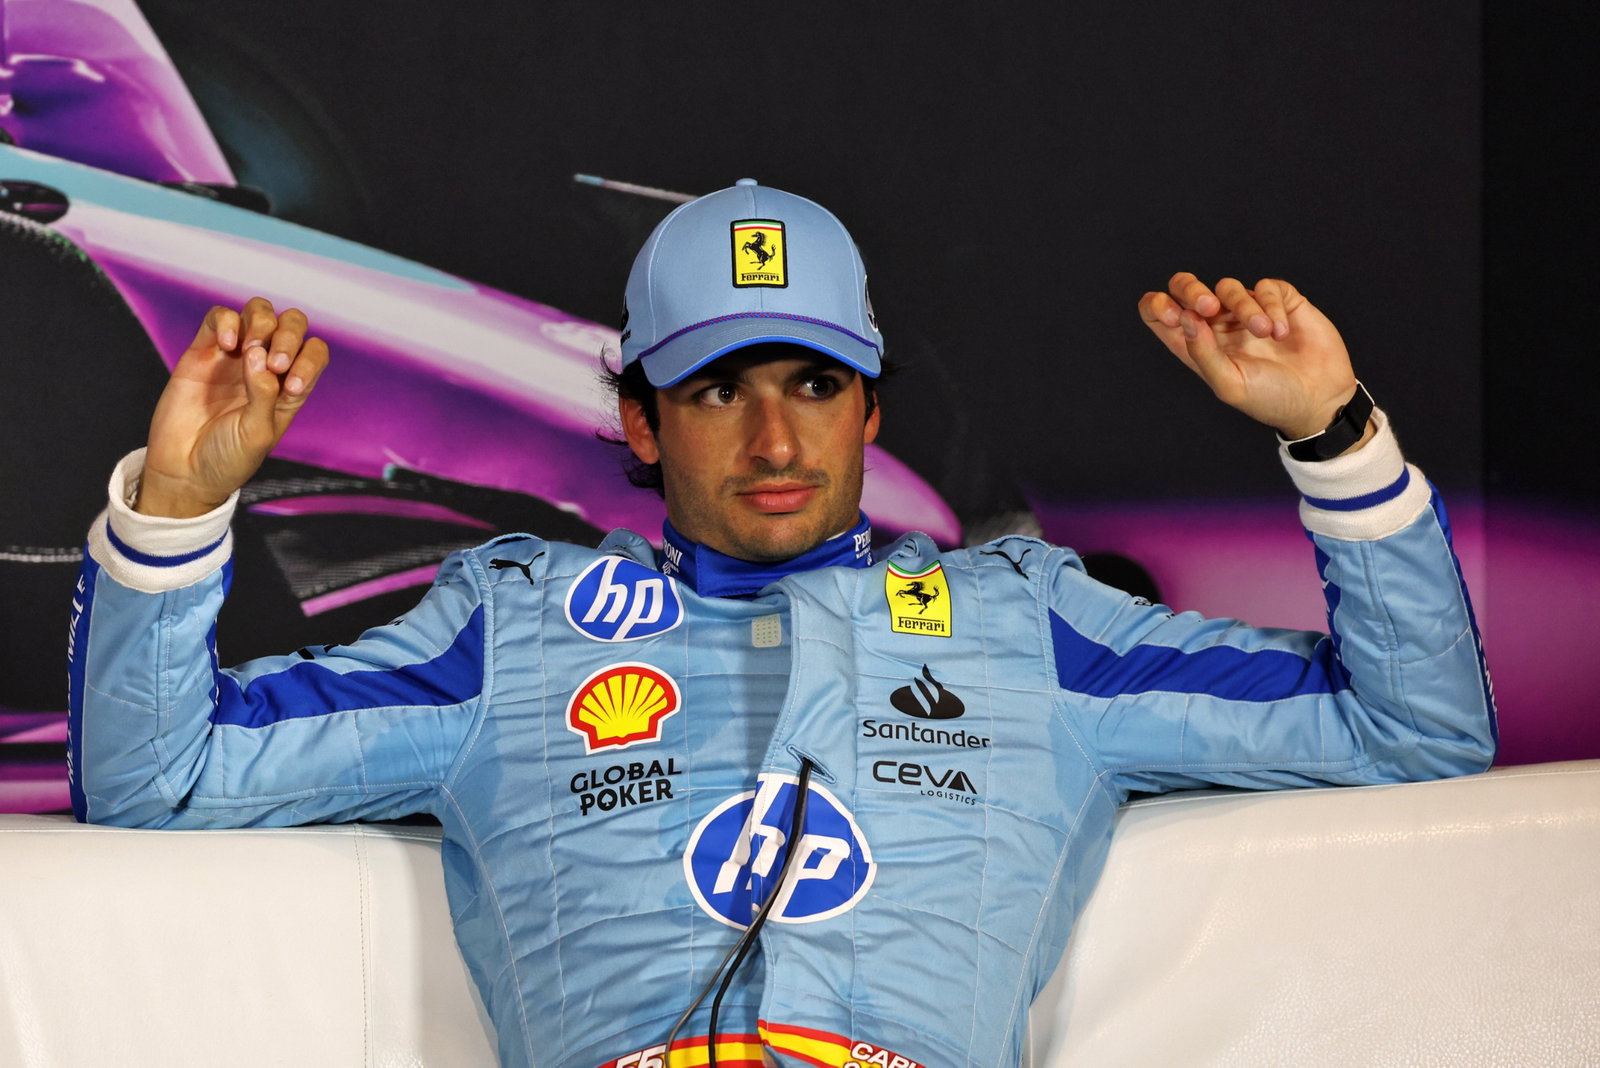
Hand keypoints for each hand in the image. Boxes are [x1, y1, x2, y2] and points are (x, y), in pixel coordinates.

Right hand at [137, 298, 327, 517]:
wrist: (184, 470)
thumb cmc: (228, 457)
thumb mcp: (257, 433)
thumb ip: (264, 394)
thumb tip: (260, 353)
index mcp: (289, 387)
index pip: (314, 353)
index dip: (309, 359)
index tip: (291, 386)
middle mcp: (266, 367)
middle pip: (291, 323)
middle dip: (288, 334)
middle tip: (274, 363)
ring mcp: (235, 356)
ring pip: (258, 312)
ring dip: (261, 324)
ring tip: (248, 351)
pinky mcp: (203, 351)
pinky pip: (220, 317)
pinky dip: (228, 322)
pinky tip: (227, 346)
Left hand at [1138, 273, 1362, 441]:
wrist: (1318, 399)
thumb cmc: (1270, 399)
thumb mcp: (1230, 384)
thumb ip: (1203, 353)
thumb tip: (1185, 317)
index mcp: (1196, 345)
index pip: (1159, 314)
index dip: (1157, 306)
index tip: (1176, 315)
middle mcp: (1217, 325)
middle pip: (1186, 287)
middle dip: (1190, 288)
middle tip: (1209, 308)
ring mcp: (1246, 311)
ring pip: (1229, 287)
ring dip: (1245, 308)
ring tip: (1263, 334)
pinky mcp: (1279, 302)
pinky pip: (1266, 287)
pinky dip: (1271, 305)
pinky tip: (1281, 331)